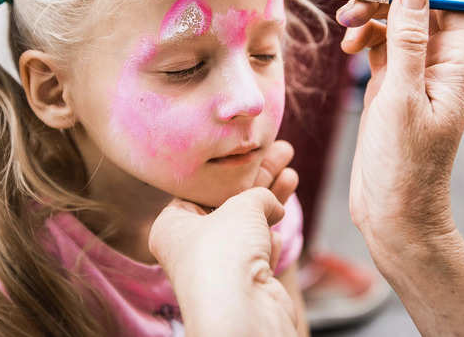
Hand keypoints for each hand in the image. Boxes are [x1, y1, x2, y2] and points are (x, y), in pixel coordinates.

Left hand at [149, 140, 298, 336]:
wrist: (243, 314)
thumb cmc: (227, 253)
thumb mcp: (242, 204)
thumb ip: (257, 193)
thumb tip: (270, 200)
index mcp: (171, 226)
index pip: (199, 187)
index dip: (228, 168)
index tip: (249, 150)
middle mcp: (189, 247)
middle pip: (228, 203)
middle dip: (258, 178)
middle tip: (282, 151)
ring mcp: (217, 267)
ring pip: (247, 225)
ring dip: (271, 200)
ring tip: (292, 173)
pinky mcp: (242, 284)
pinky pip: (257, 251)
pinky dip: (268, 239)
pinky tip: (277, 231)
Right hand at [336, 0, 463, 253]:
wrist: (393, 210)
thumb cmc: (404, 164)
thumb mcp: (402, 97)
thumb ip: (407, 41)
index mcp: (457, 62)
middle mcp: (438, 61)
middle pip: (420, 2)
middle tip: (354, 5)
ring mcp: (412, 71)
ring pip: (394, 19)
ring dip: (367, 14)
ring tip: (344, 29)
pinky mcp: (389, 82)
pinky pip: (377, 42)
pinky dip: (361, 35)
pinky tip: (347, 48)